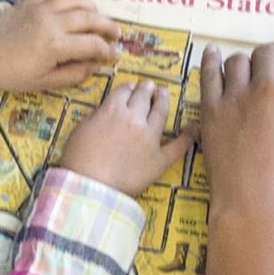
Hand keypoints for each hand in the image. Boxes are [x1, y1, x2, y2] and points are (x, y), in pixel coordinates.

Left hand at [0, 0, 120, 93]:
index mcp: (57, 45)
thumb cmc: (13, 74)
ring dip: (91, 7)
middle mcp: (53, 21)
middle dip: (108, 25)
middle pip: (90, 17)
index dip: (108, 51)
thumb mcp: (44, 82)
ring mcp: (40, 7)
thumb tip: (94, 66)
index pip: (93, 44)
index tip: (116, 55)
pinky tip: (70, 4)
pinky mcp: (29, 1)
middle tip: (117, 33)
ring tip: (98, 15)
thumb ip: (73, 74)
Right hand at [55, 77, 192, 196]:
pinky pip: (178, 146)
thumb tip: (105, 111)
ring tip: (164, 94)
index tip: (131, 87)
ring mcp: (150, 138)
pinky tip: (195, 127)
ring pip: (161, 113)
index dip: (128, 87)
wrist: (91, 188)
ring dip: (163, 100)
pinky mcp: (160, 159)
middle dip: (147, 89)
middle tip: (150, 86)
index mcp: (113, 110)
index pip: (124, 91)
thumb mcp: (79, 130)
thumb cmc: (78, 161)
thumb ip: (95, 116)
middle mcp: (134, 119)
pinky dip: (188, 136)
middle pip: (144, 97)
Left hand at [195, 39, 273, 230]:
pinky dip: (210, 60)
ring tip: (246, 77)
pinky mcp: (212, 108)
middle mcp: (269, 85)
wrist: (255, 204)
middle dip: (271, 59)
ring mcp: (237, 95)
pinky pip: (209, 73)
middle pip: (267, 52)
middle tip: (271, 74)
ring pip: (238, 60)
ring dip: (245, 65)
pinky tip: (212, 53)